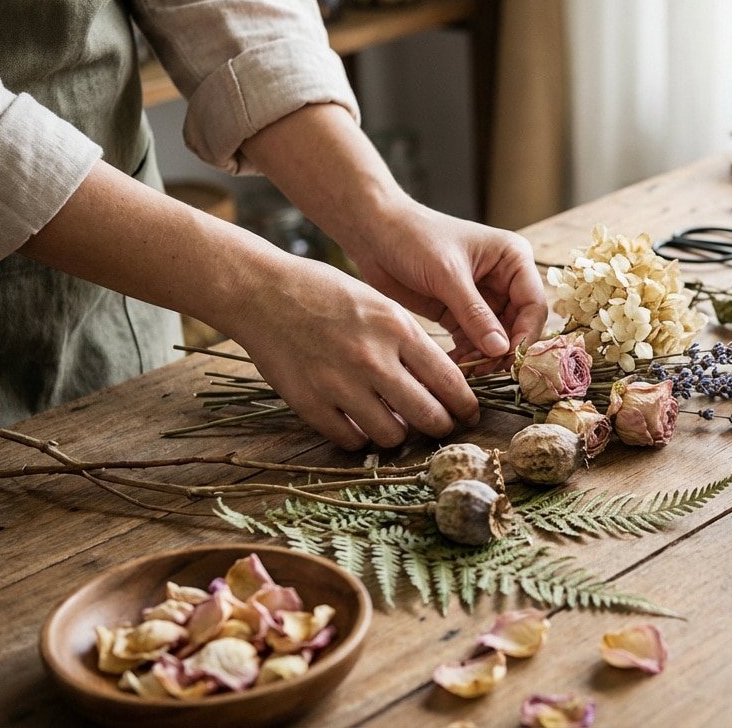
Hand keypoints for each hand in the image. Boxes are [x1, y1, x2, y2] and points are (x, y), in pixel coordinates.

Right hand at [225, 254, 480, 449]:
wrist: (263, 292)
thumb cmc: (327, 293)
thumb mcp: (380, 305)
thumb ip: (410, 344)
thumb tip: (441, 386)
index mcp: (397, 329)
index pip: (450, 382)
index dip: (465, 406)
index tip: (469, 414)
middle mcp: (373, 359)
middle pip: (428, 417)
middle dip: (441, 426)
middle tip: (438, 425)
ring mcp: (339, 384)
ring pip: (392, 436)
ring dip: (399, 434)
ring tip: (395, 421)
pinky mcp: (309, 403)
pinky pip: (350, 440)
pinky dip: (360, 437)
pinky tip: (360, 423)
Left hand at [342, 196, 548, 367]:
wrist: (373, 232)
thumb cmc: (414, 237)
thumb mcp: (448, 275)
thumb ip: (475, 314)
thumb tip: (502, 349)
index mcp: (512, 259)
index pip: (533, 304)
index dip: (526, 333)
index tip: (510, 357)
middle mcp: (503, 280)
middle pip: (518, 326)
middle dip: (503, 350)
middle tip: (485, 371)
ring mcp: (482, 298)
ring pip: (496, 338)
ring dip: (484, 357)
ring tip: (467, 372)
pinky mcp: (459, 312)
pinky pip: (472, 341)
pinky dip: (467, 356)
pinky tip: (453, 366)